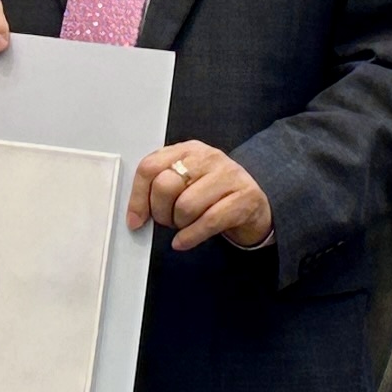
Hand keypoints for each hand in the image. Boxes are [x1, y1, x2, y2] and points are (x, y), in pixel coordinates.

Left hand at [130, 140, 273, 251]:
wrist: (255, 203)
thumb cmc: (213, 194)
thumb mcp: (186, 182)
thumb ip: (160, 188)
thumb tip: (136, 216)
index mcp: (188, 150)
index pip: (150, 167)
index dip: (138, 197)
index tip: (136, 219)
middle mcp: (208, 157)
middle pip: (165, 186)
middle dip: (160, 213)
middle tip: (167, 220)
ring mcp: (229, 176)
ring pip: (185, 206)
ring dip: (179, 225)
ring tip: (184, 226)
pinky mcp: (245, 198)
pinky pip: (208, 222)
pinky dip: (190, 237)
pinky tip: (184, 241)